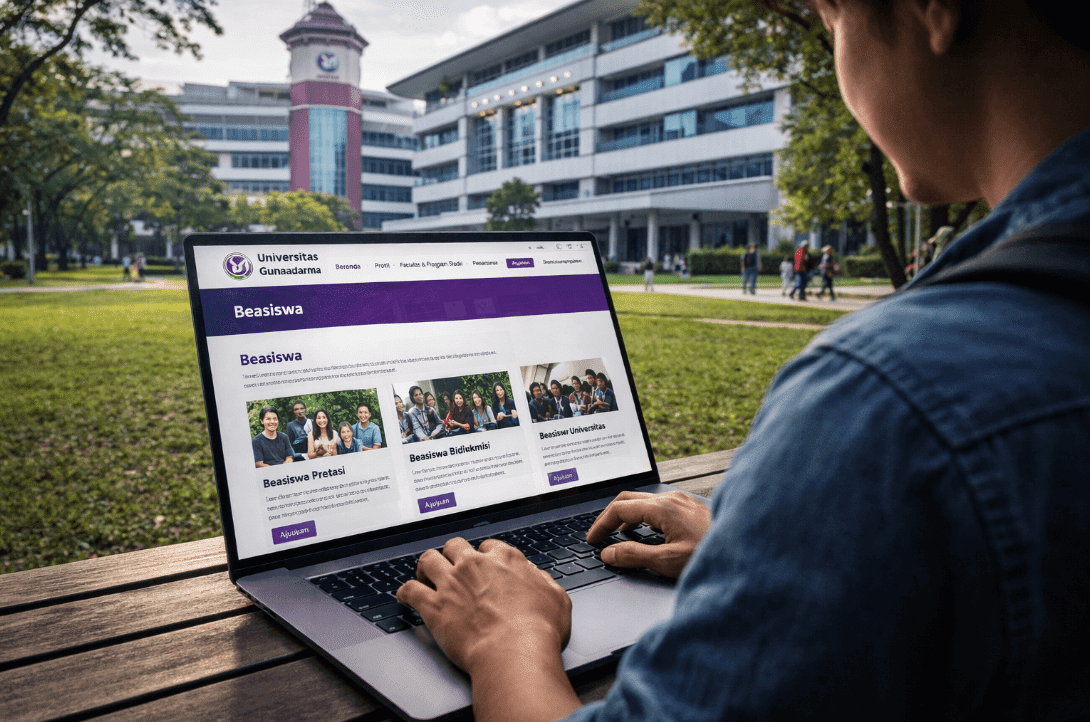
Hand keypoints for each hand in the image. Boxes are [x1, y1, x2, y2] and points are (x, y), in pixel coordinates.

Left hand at [397, 538, 570, 675]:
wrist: (514, 651)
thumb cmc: (538, 629)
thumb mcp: (557, 598)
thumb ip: (544, 582)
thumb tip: (537, 578)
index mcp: (505, 559)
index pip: (489, 546)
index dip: (484, 556)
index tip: (483, 565)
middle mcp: (475, 565)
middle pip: (455, 546)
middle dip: (453, 554)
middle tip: (453, 566)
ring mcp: (451, 584)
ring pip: (428, 560)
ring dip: (426, 566)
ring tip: (425, 573)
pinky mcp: (434, 607)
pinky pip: (410, 590)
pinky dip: (405, 592)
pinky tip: (404, 596)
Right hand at [586, 491, 710, 578]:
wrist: (749, 551)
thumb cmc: (711, 555)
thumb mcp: (667, 561)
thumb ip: (634, 556)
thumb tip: (609, 553)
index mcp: (661, 507)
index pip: (619, 508)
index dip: (601, 524)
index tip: (592, 539)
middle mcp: (671, 498)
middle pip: (629, 499)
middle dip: (610, 516)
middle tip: (600, 535)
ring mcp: (682, 500)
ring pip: (645, 502)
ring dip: (628, 516)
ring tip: (620, 536)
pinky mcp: (691, 508)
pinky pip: (659, 506)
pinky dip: (644, 517)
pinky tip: (648, 533)